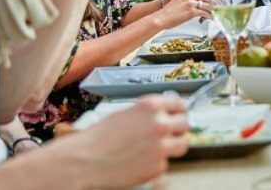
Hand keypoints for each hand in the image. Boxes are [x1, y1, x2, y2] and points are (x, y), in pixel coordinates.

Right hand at [67, 95, 188, 187]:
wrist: (84, 161)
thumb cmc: (98, 137)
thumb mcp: (124, 113)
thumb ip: (147, 113)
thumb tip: (161, 115)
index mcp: (151, 106)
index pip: (179, 104)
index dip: (178, 110)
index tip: (178, 114)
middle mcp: (160, 124)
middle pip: (185, 123)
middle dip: (178, 128)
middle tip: (170, 133)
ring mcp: (161, 146)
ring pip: (183, 144)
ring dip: (174, 145)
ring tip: (160, 148)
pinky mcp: (158, 166)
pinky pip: (166, 163)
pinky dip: (157, 163)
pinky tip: (142, 161)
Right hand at [156, 0, 210, 28]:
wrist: (160, 18)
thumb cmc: (167, 12)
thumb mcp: (177, 0)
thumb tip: (194, 2)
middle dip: (211, 3)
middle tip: (215, 8)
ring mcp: (190, 3)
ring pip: (206, 5)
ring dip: (211, 10)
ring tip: (214, 13)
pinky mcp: (192, 12)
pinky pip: (205, 13)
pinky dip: (210, 16)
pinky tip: (211, 18)